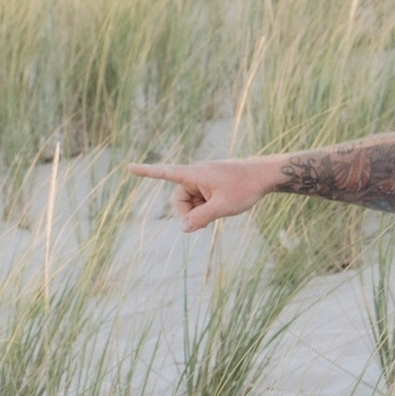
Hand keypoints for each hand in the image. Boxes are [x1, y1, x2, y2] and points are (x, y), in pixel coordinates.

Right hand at [129, 155, 278, 232]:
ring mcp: (203, 178)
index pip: (166, 173)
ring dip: (198, 210)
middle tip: (205, 222)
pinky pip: (199, 198)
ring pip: (189, 200)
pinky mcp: (210, 182)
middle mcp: (196, 173)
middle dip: (187, 212)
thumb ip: (200, 218)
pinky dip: (205, 206)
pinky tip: (220, 206)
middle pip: (178, 198)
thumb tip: (182, 228)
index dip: (147, 172)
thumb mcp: (222, 207)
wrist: (265, 175)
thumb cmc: (245, 188)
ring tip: (218, 210)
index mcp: (195, 174)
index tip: (129, 167)